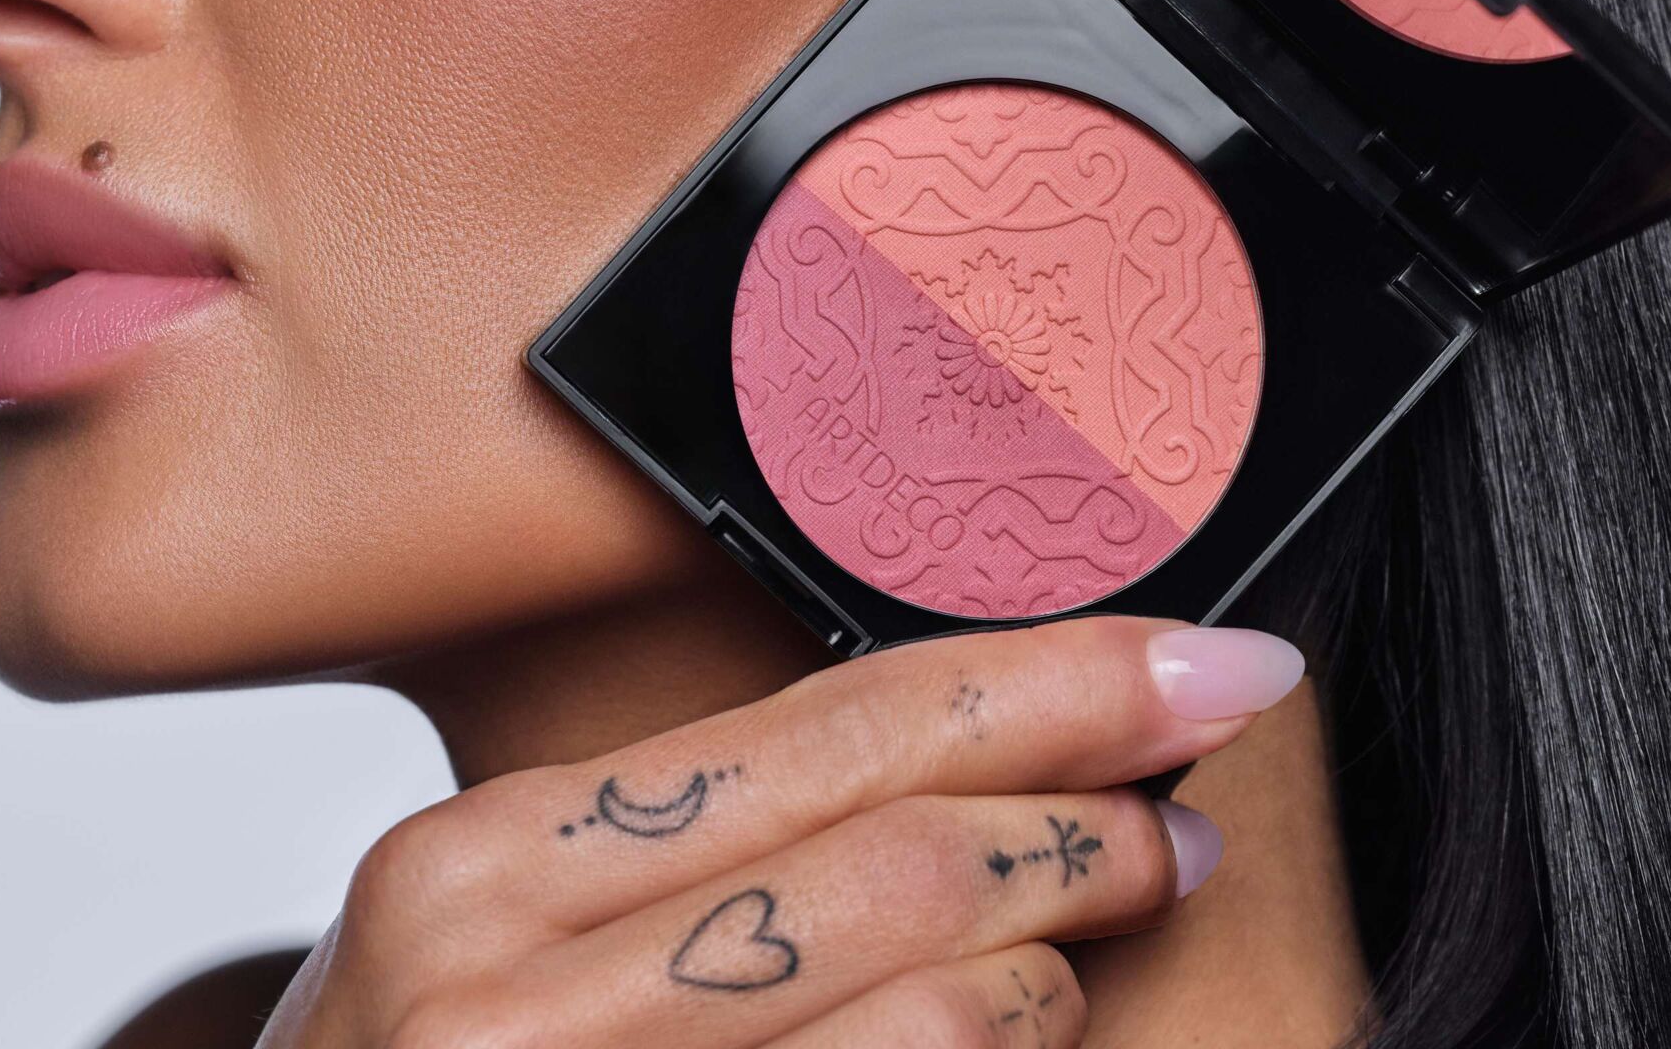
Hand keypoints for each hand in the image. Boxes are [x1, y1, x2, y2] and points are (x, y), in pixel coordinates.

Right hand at [258, 615, 1304, 1046]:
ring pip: (928, 1005)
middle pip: (894, 850)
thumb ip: (683, 847)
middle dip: (1091, 808)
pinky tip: (1027, 1024)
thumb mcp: (493, 945)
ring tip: (1112, 917)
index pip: (827, 728)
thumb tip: (943, 763)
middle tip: (1195, 795)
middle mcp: (508, 996)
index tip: (1194, 658)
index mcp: (475, 866)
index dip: (1045, 684)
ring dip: (1060, 956)